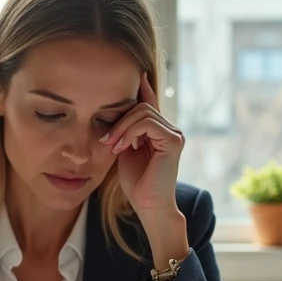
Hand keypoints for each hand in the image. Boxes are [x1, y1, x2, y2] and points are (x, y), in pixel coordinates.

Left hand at [102, 71, 184, 223]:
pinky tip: (122, 147)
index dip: (141, 89)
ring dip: (121, 128)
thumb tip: (114, 110)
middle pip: (142, 107)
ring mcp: (175, 134)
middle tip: (106, 141)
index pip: (149, 104)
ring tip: (112, 145)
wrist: (148, 205)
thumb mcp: (125, 150)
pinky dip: (129, 133)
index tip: (133, 75)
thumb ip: (124, 131)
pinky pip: (147, 123)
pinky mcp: (173, 141)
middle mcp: (171, 130)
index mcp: (160, 131)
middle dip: (119, 120)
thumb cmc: (136, 183)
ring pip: (143, 113)